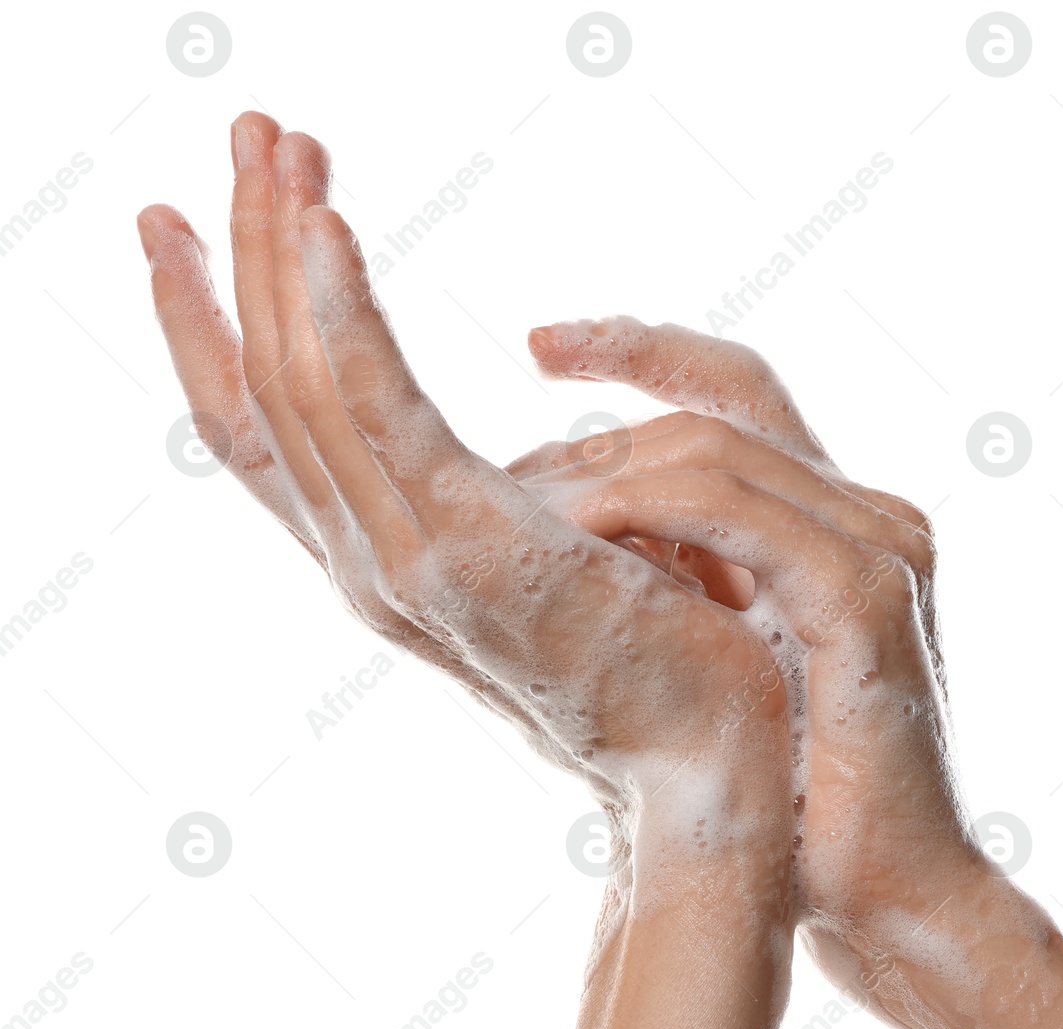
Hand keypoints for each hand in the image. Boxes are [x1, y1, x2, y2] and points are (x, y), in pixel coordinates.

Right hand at [138, 116, 793, 910]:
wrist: (721, 760)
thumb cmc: (677, 662)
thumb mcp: (585, 564)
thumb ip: (538, 509)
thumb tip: (550, 453)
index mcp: (402, 564)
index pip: (284, 431)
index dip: (243, 320)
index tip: (234, 211)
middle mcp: (377, 568)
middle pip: (273, 391)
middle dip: (248, 255)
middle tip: (246, 128)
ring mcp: (408, 563)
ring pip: (300, 386)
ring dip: (275, 257)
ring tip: (272, 141)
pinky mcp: (463, 548)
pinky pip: (371, 410)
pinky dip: (338, 317)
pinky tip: (322, 227)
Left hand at [523, 321, 1011, 995]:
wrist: (892, 892)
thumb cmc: (800, 795)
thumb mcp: (726, 661)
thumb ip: (684, 582)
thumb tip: (572, 528)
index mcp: (836, 523)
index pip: (737, 393)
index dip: (641, 348)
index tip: (537, 344)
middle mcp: (870, 515)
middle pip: (716, 408)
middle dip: (594, 416)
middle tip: (494, 469)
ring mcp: (880, 549)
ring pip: (719, 445)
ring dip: (602, 469)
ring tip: (512, 508)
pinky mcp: (866, 600)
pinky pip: (742, 514)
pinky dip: (649, 509)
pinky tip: (576, 534)